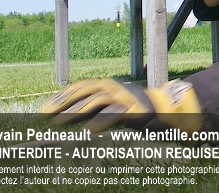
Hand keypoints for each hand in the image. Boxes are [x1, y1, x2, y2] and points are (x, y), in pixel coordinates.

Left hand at [41, 78, 202, 132]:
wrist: (175, 109)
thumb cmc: (144, 114)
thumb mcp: (119, 111)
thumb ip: (101, 113)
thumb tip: (78, 120)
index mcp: (109, 89)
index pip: (81, 88)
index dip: (62, 96)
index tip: (45, 107)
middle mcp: (115, 89)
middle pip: (84, 91)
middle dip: (62, 101)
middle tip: (43, 113)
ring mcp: (125, 98)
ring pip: (96, 100)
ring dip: (76, 111)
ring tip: (58, 121)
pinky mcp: (134, 110)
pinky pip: (115, 114)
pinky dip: (101, 121)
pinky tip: (88, 131)